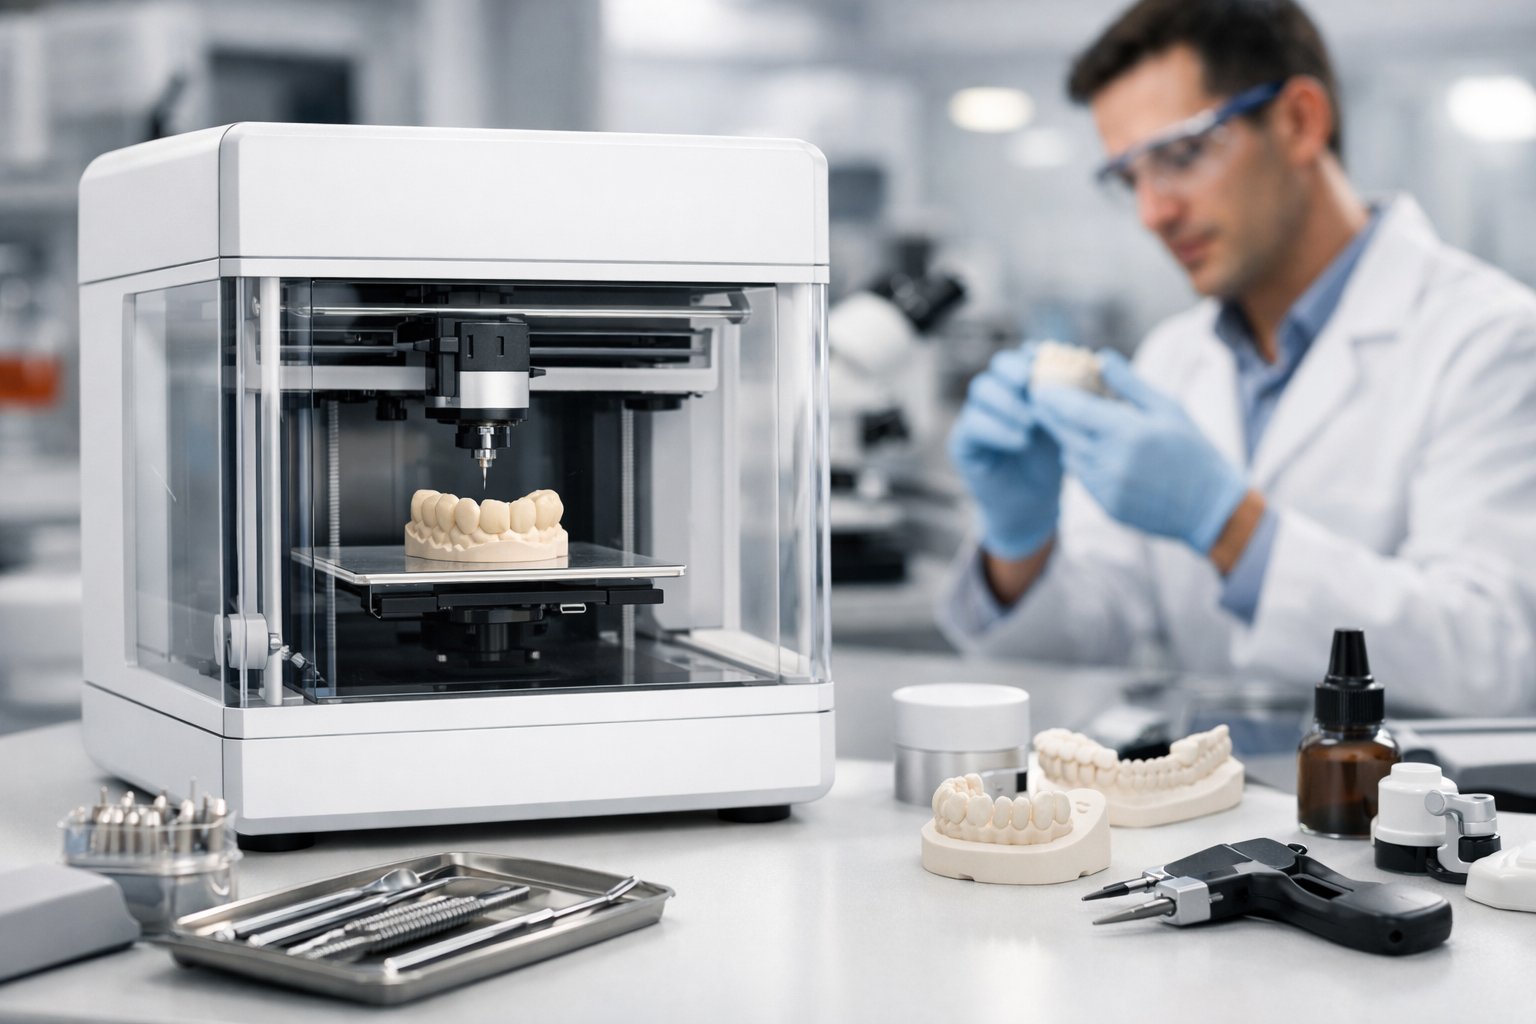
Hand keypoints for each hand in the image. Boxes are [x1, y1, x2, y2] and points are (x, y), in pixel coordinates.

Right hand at [948, 343, 1063, 559]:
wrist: (1034, 503)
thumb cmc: (1053, 462)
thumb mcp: (1067, 427)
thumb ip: (1072, 400)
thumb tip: (1092, 367)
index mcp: (1022, 386)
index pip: (1022, 356)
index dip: (1032, 355)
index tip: (1045, 361)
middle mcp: (997, 394)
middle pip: (997, 366)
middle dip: (1014, 370)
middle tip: (1030, 382)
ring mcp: (977, 415)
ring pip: (981, 390)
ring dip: (1008, 403)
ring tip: (1031, 423)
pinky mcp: (963, 441)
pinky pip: (973, 424)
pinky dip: (998, 430)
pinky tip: (1020, 441)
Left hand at [1031, 350, 1247, 553]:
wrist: (1209, 507)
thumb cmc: (1193, 450)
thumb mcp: (1168, 409)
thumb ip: (1130, 384)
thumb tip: (1100, 357)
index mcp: (1129, 433)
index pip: (1075, 410)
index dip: (1052, 397)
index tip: (1038, 385)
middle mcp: (1113, 462)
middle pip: (1065, 433)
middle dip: (1051, 415)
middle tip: (1041, 399)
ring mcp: (1108, 487)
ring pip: (1071, 456)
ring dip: (1068, 439)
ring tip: (1070, 423)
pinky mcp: (1106, 506)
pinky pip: (1081, 478)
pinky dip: (1082, 462)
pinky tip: (1093, 451)